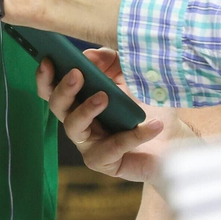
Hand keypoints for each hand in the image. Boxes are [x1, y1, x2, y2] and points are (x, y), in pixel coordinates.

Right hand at [39, 50, 176, 182]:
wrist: (174, 140)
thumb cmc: (150, 106)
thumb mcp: (132, 76)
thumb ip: (112, 62)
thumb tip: (90, 56)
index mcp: (80, 101)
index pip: (52, 89)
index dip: (46, 76)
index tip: (49, 60)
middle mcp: (79, 123)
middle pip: (57, 107)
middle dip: (63, 90)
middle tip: (77, 75)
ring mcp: (88, 145)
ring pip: (73, 127)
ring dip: (86, 110)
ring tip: (105, 97)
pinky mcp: (104, 163)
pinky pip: (112, 148)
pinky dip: (132, 135)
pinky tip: (153, 124)